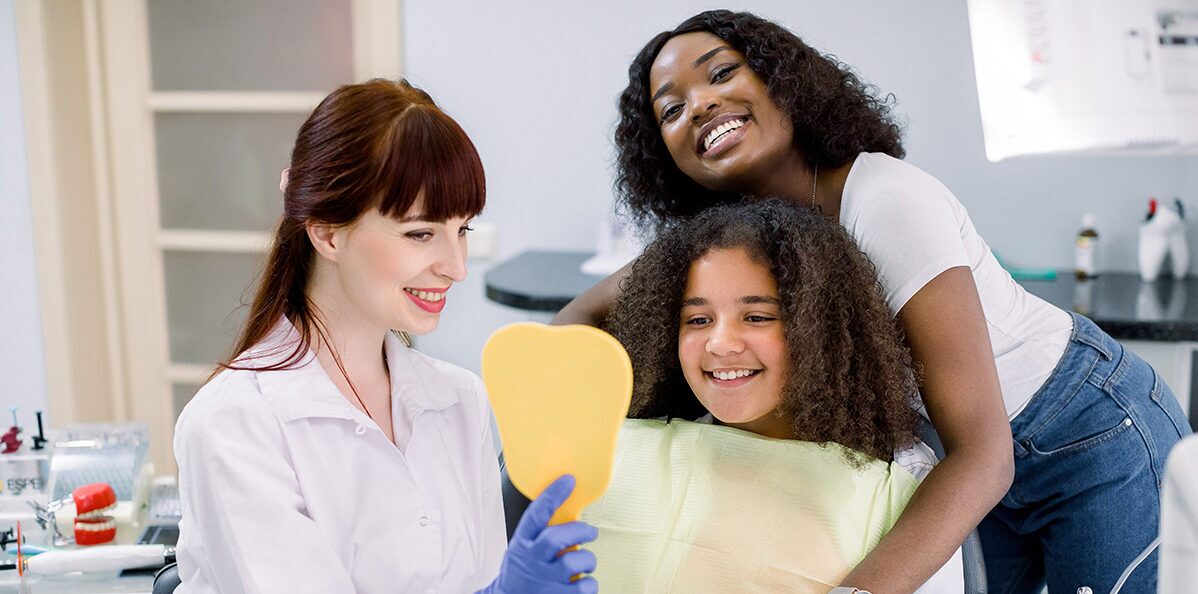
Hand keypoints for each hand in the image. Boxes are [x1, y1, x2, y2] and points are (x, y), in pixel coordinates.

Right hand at [479, 475, 598, 593]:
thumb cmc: (520, 572)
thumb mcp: (521, 548)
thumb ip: (540, 533)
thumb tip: (568, 512)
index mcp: (522, 544)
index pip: (536, 515)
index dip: (553, 495)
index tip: (568, 481)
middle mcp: (533, 561)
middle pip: (556, 538)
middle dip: (580, 530)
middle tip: (591, 531)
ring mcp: (545, 581)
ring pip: (576, 562)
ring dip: (587, 559)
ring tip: (584, 562)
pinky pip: (585, 586)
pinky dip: (589, 583)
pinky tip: (582, 582)